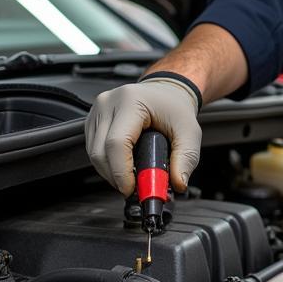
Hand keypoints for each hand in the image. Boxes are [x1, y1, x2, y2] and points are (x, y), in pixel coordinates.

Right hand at [85, 77, 200, 194]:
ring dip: (110, 172)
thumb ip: (186, 159)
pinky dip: (106, 164)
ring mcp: (98, 110)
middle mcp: (108, 103)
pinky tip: (123, 166)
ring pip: (93, 154)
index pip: (116, 143)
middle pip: (100, 152)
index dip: (122, 172)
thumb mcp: (189, 132)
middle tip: (135, 188)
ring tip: (131, 178)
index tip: (133, 188)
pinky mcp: (93, 120)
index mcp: (131, 101)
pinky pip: (92, 149)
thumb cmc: (175, 108)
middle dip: (116, 177)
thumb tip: (177, 184)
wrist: (167, 93)